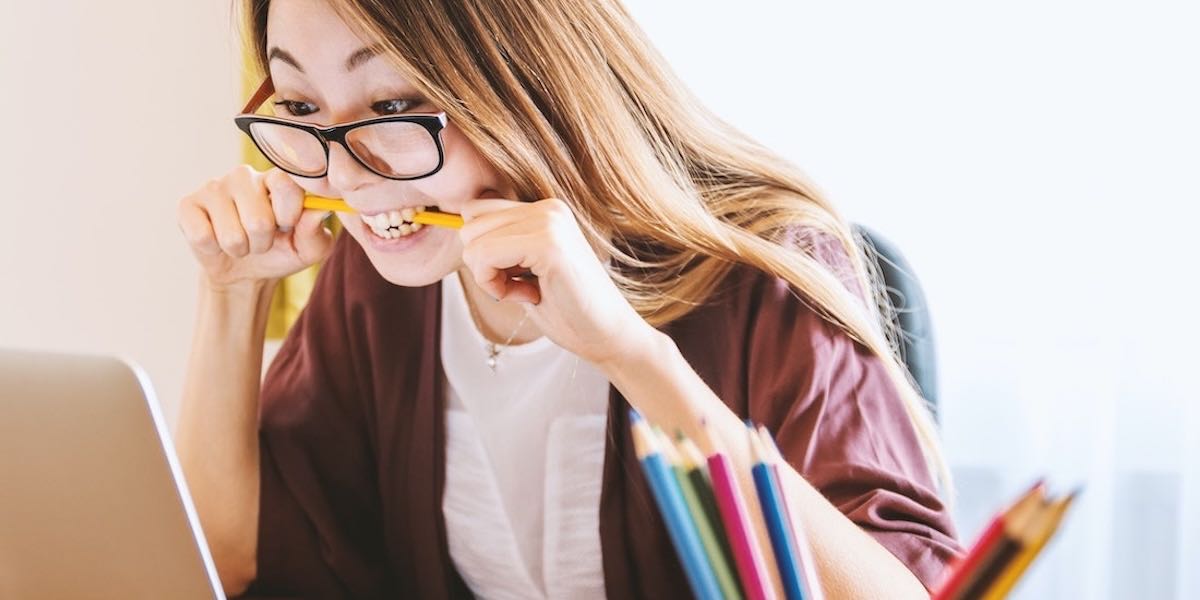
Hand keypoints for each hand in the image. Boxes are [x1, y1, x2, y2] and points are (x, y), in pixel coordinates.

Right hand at [177, 165, 334, 291]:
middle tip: (261, 240)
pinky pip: (202, 236)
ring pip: (232, 234)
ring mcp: (214, 187)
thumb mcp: (309, 249)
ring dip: (240, 249)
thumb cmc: (281, 252)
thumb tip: (319, 210)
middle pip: (258, 220)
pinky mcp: (188, 205)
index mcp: (277, 178)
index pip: (286, 185)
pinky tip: (216, 240)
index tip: (287, 226)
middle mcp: (245, 175)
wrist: (245, 272)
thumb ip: (316, 231)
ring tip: (241, 242)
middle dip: (263, 242)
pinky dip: (213, 249)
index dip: (289, 215)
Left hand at [458, 197, 656, 367]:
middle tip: (521, 287)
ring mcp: (549, 222)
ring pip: (473, 241)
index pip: (476, 211)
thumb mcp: (525, 268)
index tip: (514, 277)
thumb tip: (458, 227)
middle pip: (469, 224)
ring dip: (490, 277)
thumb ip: (501, 244)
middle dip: (483, 264)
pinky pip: (484, 256)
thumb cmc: (566, 309)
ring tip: (528, 290)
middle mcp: (548, 208)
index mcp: (545, 210)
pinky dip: (494, 285)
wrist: (608, 336)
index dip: (482, 251)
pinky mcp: (548, 244)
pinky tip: (528, 296)